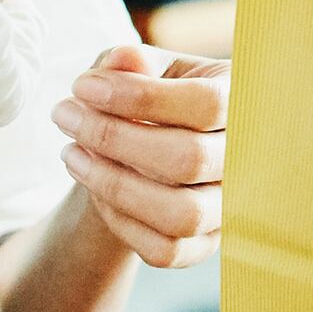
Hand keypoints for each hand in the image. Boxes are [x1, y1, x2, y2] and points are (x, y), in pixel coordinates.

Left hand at [58, 42, 223, 266]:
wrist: (161, 144)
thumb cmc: (157, 97)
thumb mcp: (147, 67)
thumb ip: (135, 61)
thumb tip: (120, 61)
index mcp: (245, 104)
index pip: (206, 105)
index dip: (140, 97)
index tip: (82, 86)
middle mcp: (248, 161)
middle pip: (189, 160)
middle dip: (114, 138)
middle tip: (64, 114)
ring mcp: (231, 208)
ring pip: (180, 214)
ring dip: (112, 184)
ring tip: (70, 152)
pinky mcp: (206, 245)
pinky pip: (164, 250)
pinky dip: (119, 220)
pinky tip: (93, 183)